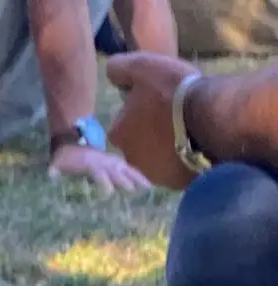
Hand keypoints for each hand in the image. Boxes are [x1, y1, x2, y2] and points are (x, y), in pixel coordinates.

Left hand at [47, 140, 151, 192]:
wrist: (72, 141)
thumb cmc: (64, 157)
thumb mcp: (57, 163)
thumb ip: (54, 170)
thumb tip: (51, 174)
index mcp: (91, 164)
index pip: (100, 174)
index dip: (104, 183)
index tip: (108, 194)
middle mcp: (104, 162)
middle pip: (117, 172)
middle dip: (125, 181)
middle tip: (135, 192)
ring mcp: (111, 161)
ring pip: (127, 170)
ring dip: (138, 178)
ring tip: (149, 188)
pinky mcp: (115, 162)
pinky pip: (129, 169)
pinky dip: (137, 175)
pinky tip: (146, 185)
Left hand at [107, 50, 201, 187]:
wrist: (210, 119)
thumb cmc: (172, 91)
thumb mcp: (142, 67)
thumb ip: (120, 68)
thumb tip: (111, 71)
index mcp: (118, 134)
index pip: (124, 120)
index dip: (140, 107)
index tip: (158, 98)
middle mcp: (130, 160)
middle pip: (140, 140)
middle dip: (153, 128)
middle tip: (175, 112)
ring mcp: (154, 174)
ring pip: (158, 155)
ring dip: (169, 143)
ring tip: (189, 126)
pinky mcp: (176, 183)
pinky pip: (177, 166)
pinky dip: (184, 155)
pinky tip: (197, 142)